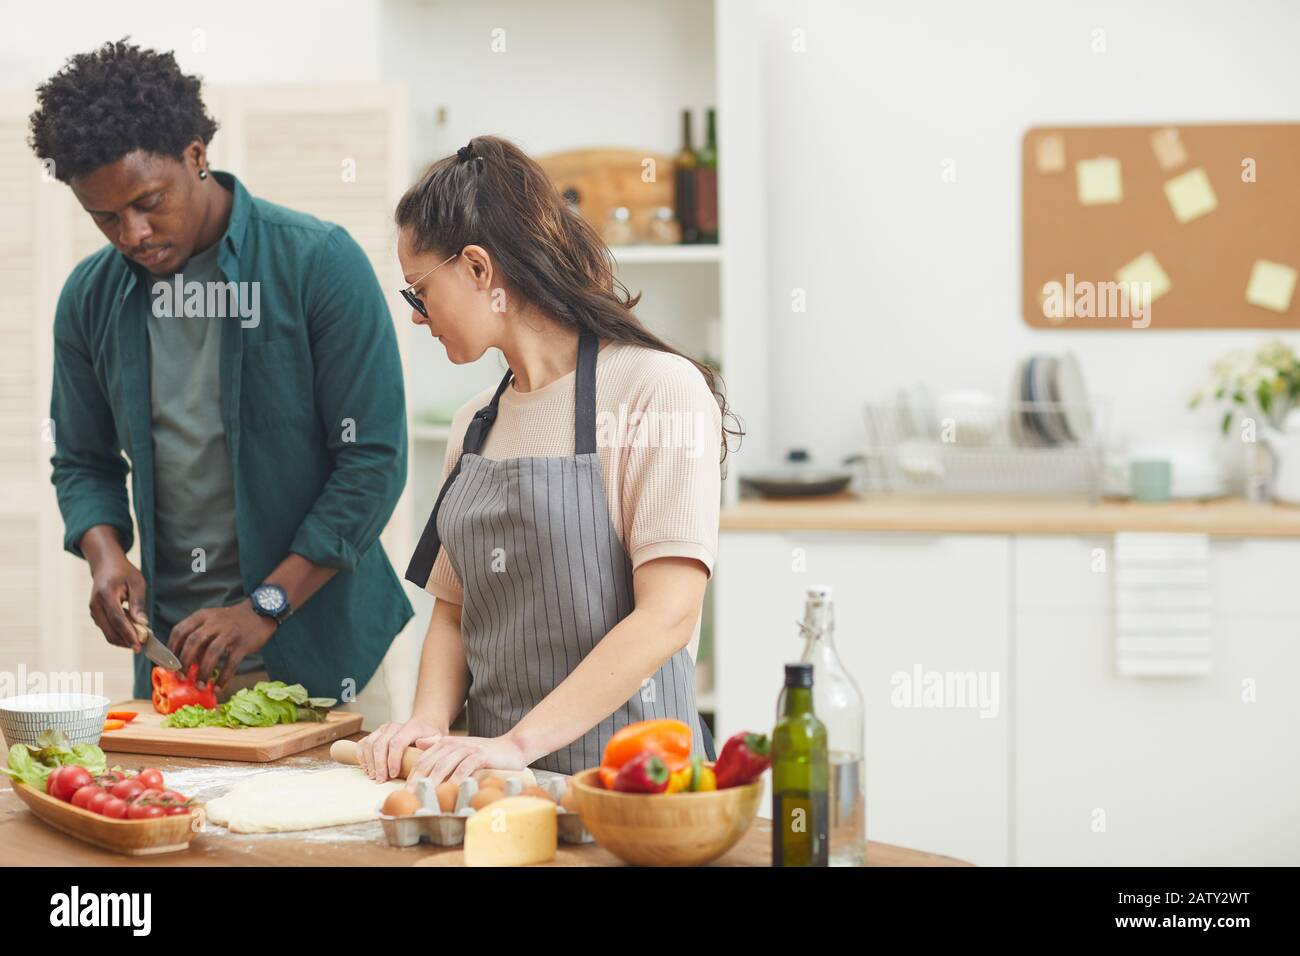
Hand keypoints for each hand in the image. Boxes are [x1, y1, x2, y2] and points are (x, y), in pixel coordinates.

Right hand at [85, 541, 147, 651]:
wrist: (106, 566)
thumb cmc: (124, 572)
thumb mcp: (137, 582)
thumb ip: (139, 603)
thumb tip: (143, 624)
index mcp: (105, 594)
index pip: (117, 619)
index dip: (128, 634)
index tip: (139, 645)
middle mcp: (95, 605)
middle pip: (110, 631)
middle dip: (126, 641)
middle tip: (142, 647)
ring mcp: (93, 611)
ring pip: (108, 633)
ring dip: (123, 639)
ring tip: (141, 639)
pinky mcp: (96, 615)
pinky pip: (107, 629)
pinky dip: (119, 633)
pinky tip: (132, 632)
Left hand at [168, 601, 276, 689]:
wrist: (261, 612)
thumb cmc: (232, 620)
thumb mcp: (212, 620)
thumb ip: (199, 636)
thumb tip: (186, 662)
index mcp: (202, 616)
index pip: (179, 630)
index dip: (171, 649)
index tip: (168, 664)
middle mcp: (214, 622)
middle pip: (193, 641)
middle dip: (184, 662)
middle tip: (181, 677)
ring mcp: (230, 632)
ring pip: (212, 652)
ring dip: (203, 671)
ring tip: (199, 686)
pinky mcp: (244, 643)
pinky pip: (231, 662)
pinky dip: (224, 676)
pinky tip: (218, 686)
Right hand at [357, 716, 448, 782]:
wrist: (424, 723)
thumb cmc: (430, 734)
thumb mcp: (438, 737)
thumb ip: (433, 742)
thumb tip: (421, 746)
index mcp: (410, 728)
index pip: (397, 742)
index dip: (392, 759)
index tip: (393, 774)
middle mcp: (394, 727)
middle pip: (381, 744)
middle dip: (379, 764)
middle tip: (381, 780)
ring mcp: (383, 730)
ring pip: (370, 743)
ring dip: (369, 762)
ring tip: (374, 776)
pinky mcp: (376, 734)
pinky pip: (363, 743)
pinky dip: (362, 756)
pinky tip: (366, 768)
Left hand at [406, 733, 529, 786]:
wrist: (511, 747)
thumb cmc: (484, 753)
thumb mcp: (460, 748)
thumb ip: (439, 745)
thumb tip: (419, 744)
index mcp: (445, 743)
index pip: (422, 760)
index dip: (411, 775)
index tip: (404, 791)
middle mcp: (453, 744)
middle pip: (429, 763)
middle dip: (417, 780)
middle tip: (409, 796)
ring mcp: (466, 749)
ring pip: (443, 765)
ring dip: (432, 781)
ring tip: (424, 795)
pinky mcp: (480, 755)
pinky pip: (463, 768)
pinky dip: (455, 779)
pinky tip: (449, 790)